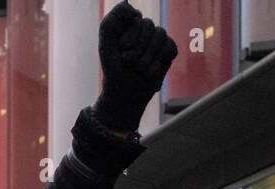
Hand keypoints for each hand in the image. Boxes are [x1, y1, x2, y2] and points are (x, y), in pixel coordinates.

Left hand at [93, 1, 177, 132]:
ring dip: (146, 56)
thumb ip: (112, 20)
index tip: (123, 47)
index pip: (133, 15)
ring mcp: (157, 38)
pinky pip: (169, 47)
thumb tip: (129, 3)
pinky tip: (149, 72)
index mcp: (127, 24)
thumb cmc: (114, 69)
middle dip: (137, 47)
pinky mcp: (169, 49)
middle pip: (147, 24)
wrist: (125, 93)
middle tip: (129, 62)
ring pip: (160, 34)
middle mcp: (143, 28)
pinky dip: (157, 62)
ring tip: (138, 69)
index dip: (130, 33)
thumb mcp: (106, 44)